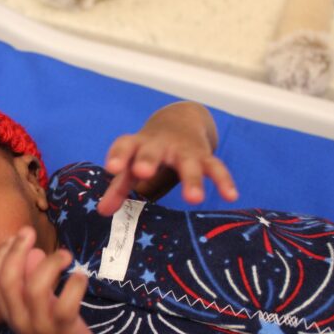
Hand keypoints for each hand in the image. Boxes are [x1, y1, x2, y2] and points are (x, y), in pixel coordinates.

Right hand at [0, 227, 96, 333]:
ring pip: (35, 290)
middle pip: (9, 281)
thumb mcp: (37, 306)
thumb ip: (32, 279)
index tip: (16, 236)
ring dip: (50, 265)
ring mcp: (39, 326)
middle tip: (31, 232)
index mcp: (8, 311)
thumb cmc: (52, 331)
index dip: (2, 254)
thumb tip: (33, 251)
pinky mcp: (63, 331)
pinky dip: (74, 285)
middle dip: (17, 251)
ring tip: (65, 255)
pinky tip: (80, 276)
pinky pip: (65, 305)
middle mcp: (19, 318)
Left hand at [97, 102, 237, 214]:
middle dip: (148, 159)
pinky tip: (231, 196)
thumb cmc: (148, 151)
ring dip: (191, 179)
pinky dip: (224, 180)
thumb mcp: (131, 165)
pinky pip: (216, 167)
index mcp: (136, 145)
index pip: (124, 146)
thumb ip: (118, 188)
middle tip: (142, 171)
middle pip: (152, 150)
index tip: (112, 168)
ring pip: (189, 162)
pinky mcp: (204, 156)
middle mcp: (159, 144)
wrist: (179, 121)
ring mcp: (183, 149)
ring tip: (194, 199)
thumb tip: (102, 212)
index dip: (118, 156)